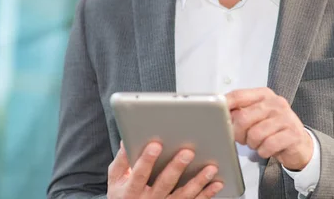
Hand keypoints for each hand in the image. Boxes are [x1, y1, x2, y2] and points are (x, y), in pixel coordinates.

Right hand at [107, 141, 223, 198]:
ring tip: (210, 168)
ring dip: (198, 182)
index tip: (156, 144)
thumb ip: (121, 160)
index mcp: (130, 190)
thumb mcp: (116, 179)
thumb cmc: (124, 194)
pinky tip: (217, 183)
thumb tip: (126, 140)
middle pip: (164, 184)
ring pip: (183, 195)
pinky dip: (207, 194)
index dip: (147, 160)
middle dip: (176, 167)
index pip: (138, 174)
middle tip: (188, 152)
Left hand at [226, 88, 312, 170]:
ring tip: (257, 143)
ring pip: (255, 134)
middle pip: (243, 117)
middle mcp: (275, 103)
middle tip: (243, 138)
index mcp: (264, 95)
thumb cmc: (274, 129)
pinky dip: (263, 151)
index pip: (238, 95)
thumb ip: (241, 112)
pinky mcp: (292, 134)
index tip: (215, 114)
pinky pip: (268, 145)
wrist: (299, 144)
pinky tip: (266, 149)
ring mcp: (285, 117)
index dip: (225, 105)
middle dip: (238, 133)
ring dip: (252, 144)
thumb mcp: (258, 116)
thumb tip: (220, 114)